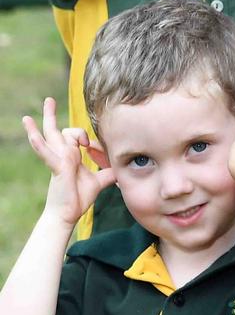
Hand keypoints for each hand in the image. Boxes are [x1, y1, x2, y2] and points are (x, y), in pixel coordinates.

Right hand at [23, 98, 113, 227]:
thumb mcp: (99, 181)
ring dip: (45, 121)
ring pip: (52, 135)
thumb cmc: (79, 198)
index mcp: (71, 157)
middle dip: (51, 115)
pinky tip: (31, 131)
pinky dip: (39, 142)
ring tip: (37, 108)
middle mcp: (62, 155)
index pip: (79, 138)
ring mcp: (58, 159)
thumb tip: (122, 168)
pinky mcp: (57, 166)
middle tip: (49, 100)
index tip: (96, 150)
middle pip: (56, 131)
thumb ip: (108, 172)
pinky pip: (46, 152)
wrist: (67, 214)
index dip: (90, 140)